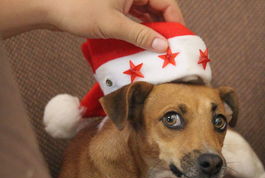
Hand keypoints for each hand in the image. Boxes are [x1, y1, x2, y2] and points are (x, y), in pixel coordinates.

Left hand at [0, 0, 183, 51]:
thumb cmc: (78, 11)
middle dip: (165, 28)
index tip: (178, 41)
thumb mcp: (113, 25)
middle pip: (159, 8)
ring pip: (147, 13)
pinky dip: (141, 29)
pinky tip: (143, 43)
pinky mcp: (116, 6)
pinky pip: (136, 17)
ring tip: (158, 49)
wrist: (49, 8)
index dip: (175, 22)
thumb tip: (164, 46)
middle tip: (169, 48)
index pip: (167, 2)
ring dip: (153, 31)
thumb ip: (140, 35)